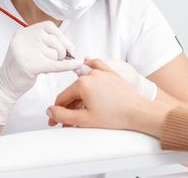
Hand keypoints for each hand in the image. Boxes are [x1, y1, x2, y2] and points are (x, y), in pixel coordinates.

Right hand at [0, 21, 82, 124]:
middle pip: (54, 40)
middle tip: (59, 60)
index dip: (60, 36)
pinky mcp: (31, 65)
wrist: (5, 86)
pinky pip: (56, 64)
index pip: (48, 26)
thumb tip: (69, 46)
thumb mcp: (28, 48)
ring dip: (56, 62)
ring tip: (46, 67)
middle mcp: (24, 39)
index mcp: (23, 33)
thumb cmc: (20, 68)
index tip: (68, 46)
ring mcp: (26, 51)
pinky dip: (68, 65)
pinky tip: (76, 65)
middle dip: (61, 51)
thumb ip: (44, 42)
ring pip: (55, 53)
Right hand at [47, 59, 174, 136]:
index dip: (56, 112)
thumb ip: (63, 115)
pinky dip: (89, 67)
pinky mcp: (111, 73)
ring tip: (77, 108)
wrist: (137, 112)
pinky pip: (96, 65)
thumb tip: (50, 111)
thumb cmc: (115, 116)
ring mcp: (102, 72)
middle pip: (72, 91)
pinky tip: (85, 69)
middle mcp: (91, 74)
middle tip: (67, 121)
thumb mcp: (83, 120)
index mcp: (82, 84)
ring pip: (83, 81)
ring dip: (77, 94)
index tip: (55, 121)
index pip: (62, 98)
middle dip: (68, 106)